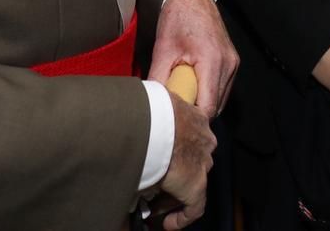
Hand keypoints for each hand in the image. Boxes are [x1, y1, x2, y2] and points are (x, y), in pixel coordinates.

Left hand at [147, 0, 238, 117]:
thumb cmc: (178, 17)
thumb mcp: (163, 49)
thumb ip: (159, 79)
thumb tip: (153, 103)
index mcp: (213, 61)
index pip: (208, 107)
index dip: (192, 119)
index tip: (176, 122)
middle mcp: (228, 64)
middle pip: (216, 106)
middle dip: (197, 113)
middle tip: (177, 112)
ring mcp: (233, 62)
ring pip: (221, 99)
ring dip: (203, 103)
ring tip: (183, 99)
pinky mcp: (232, 60)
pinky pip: (222, 87)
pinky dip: (209, 92)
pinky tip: (193, 88)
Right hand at [153, 91, 215, 230]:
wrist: (146, 123)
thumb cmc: (143, 111)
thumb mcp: (148, 110)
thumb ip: (145, 118)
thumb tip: (126, 124)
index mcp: (195, 117)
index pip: (190, 136)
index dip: (176, 153)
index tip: (162, 163)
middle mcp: (203, 140)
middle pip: (193, 161)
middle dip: (175, 174)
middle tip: (154, 185)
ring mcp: (202, 162)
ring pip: (192, 181)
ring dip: (175, 193)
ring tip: (154, 204)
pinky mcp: (196, 185)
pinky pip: (194, 207)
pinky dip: (182, 217)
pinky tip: (168, 224)